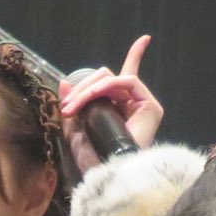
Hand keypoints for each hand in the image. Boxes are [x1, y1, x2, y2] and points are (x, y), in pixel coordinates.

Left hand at [59, 36, 163, 171]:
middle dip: (83, 87)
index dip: (135, 56)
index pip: (123, 79)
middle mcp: (132, 104)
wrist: (107, 176)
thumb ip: (72, 107)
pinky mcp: (150, 106)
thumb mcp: (74, 131)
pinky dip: (105, 86)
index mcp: (118, 109)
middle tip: (66, 107)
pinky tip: (92, 97)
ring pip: (112, 78)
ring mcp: (143, 104)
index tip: (145, 39)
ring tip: (73, 107)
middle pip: (106, 77)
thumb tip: (65, 82)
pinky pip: (126, 81)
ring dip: (88, 88)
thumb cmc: (93, 160)